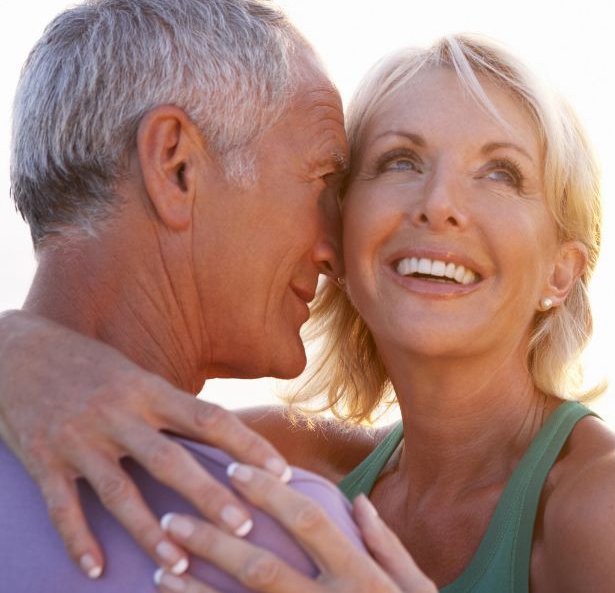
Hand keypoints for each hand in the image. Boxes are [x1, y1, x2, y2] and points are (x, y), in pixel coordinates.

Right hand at [0, 309, 291, 578]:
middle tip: (245, 529)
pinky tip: (96, 570)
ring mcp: (79, 438)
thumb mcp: (135, 375)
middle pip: (171, 460)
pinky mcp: (42, 458)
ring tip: (180, 564)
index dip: (249, 446)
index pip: (210, 419)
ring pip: (121, 492)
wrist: (13, 350)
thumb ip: (172, 407)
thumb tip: (224, 435)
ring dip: (151, 531)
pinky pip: (63, 506)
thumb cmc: (87, 366)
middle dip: (209, 497)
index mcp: (148, 390)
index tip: (283, 474)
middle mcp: (117, 413)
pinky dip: (79, 540)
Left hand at [155, 464, 435, 591]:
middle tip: (173, 518)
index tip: (233, 470)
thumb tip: (358, 503)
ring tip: (161, 567)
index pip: (309, 523)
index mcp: (361, 577)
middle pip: (261, 567)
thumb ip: (388, 546)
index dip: (270, 494)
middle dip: (213, 540)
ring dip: (195, 590)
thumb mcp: (419, 589)